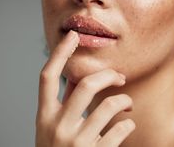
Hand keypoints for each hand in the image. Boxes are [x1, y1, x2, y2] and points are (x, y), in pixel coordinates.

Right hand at [35, 30, 134, 146]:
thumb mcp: (51, 129)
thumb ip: (64, 105)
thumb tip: (80, 81)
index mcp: (44, 117)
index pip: (47, 78)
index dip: (60, 54)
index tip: (73, 36)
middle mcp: (57, 127)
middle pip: (85, 85)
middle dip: (107, 75)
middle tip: (120, 76)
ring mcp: (76, 142)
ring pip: (109, 105)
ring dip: (124, 100)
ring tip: (128, 103)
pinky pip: (121, 130)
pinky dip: (129, 125)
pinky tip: (127, 126)